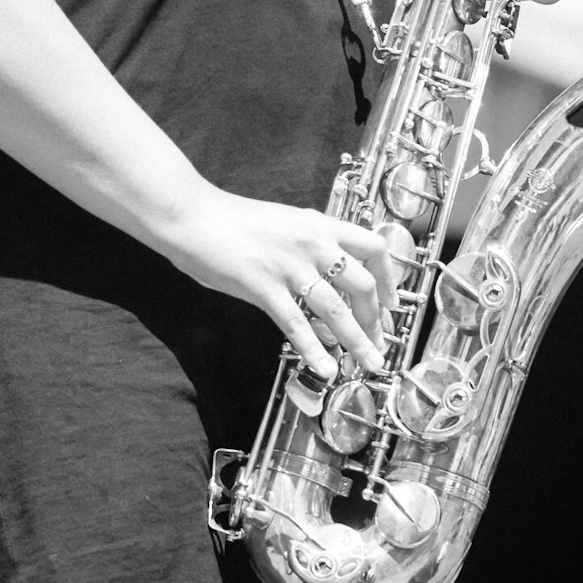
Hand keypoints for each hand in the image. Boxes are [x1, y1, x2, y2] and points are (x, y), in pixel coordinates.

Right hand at [164, 188, 388, 384]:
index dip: (388, 278)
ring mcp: (288, 265)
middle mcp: (311, 242)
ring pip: (336, 309)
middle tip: (378, 344)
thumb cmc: (230, 220)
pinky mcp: (263, 286)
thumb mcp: (283, 223)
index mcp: (318, 224)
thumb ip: (307, 244)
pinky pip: (296, 324)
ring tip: (368, 363)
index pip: (373, 247)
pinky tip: (325, 368)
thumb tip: (326, 276)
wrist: (192, 215)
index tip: (390, 303)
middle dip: (375, 320)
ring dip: (356, 341)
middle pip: (361, 284)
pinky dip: (314, 350)